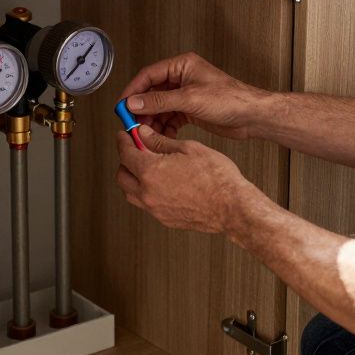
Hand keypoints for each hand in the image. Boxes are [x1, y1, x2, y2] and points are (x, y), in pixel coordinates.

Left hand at [114, 124, 257, 233]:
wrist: (232, 207)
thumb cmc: (217, 178)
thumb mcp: (188, 148)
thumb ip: (160, 142)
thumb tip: (144, 135)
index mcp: (151, 172)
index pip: (125, 154)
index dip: (123, 141)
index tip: (124, 135)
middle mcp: (149, 193)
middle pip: (122, 175)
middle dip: (125, 160)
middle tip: (136, 149)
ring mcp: (155, 209)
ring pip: (130, 193)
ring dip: (133, 178)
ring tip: (147, 167)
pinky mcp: (164, 219)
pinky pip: (145, 204)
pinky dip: (145, 192)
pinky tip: (160, 183)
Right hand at [118, 52, 269, 139]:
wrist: (252, 116)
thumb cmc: (231, 99)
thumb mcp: (190, 99)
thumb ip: (159, 101)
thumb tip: (135, 102)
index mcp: (182, 66)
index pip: (148, 75)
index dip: (133, 91)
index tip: (122, 106)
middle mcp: (183, 78)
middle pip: (152, 92)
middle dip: (141, 109)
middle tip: (132, 123)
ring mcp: (186, 94)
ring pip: (160, 107)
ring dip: (152, 120)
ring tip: (146, 133)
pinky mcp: (191, 109)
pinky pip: (170, 117)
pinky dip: (164, 126)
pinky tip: (161, 136)